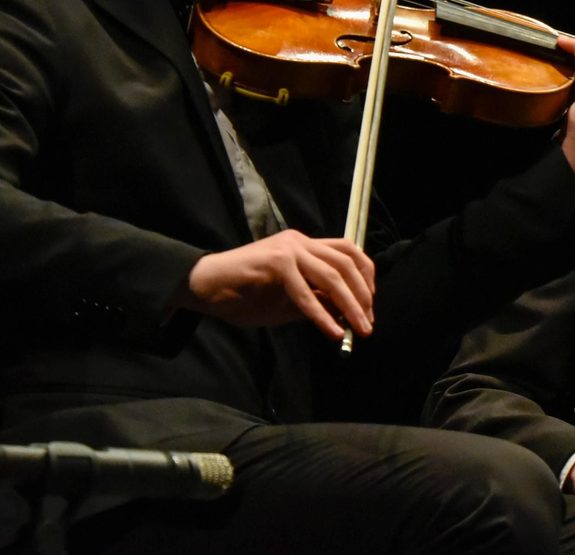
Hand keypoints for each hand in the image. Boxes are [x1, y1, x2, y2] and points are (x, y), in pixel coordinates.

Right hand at [177, 229, 376, 339]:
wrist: (204, 288)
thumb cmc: (244, 294)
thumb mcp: (290, 301)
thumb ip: (318, 302)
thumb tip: (348, 315)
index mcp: (305, 244)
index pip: (348, 252)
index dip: (365, 276)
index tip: (370, 304)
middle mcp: (300, 241)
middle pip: (346, 264)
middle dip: (363, 296)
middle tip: (367, 323)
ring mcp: (288, 250)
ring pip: (331, 276)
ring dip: (350, 306)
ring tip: (359, 330)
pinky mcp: (275, 264)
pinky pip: (305, 293)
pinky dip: (322, 315)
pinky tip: (332, 333)